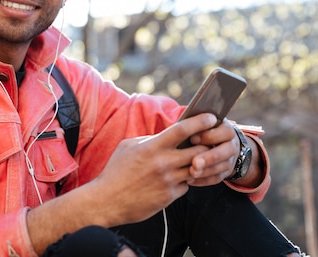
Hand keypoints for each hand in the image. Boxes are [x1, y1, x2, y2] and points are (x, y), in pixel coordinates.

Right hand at [88, 113, 215, 225]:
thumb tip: (165, 135)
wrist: (106, 201)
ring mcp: (168, 181)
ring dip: (196, 164)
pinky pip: (186, 186)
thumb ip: (149, 139)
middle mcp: (164, 163)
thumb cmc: (115, 171)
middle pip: (198, 151)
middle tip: (208, 142)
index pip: (183, 129)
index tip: (210, 117)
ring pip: (196, 169)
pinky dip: (184, 181)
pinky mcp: (169, 197)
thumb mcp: (128, 147)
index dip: (200, 121)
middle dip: (205, 146)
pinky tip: (175, 179)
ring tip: (193, 160)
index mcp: (153, 146)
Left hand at [181, 116, 239, 185]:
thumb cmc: (203, 130)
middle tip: (194, 162)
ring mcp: (231, 159)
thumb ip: (195, 124)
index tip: (192, 138)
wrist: (217, 143)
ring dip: (206, 171)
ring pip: (222, 167)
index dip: (208, 136)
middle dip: (209, 157)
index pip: (224, 132)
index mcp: (227, 128)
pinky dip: (204, 180)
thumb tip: (181, 124)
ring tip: (191, 173)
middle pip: (225, 151)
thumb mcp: (202, 124)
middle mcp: (232, 144)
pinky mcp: (226, 172)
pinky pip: (217, 178)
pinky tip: (190, 180)